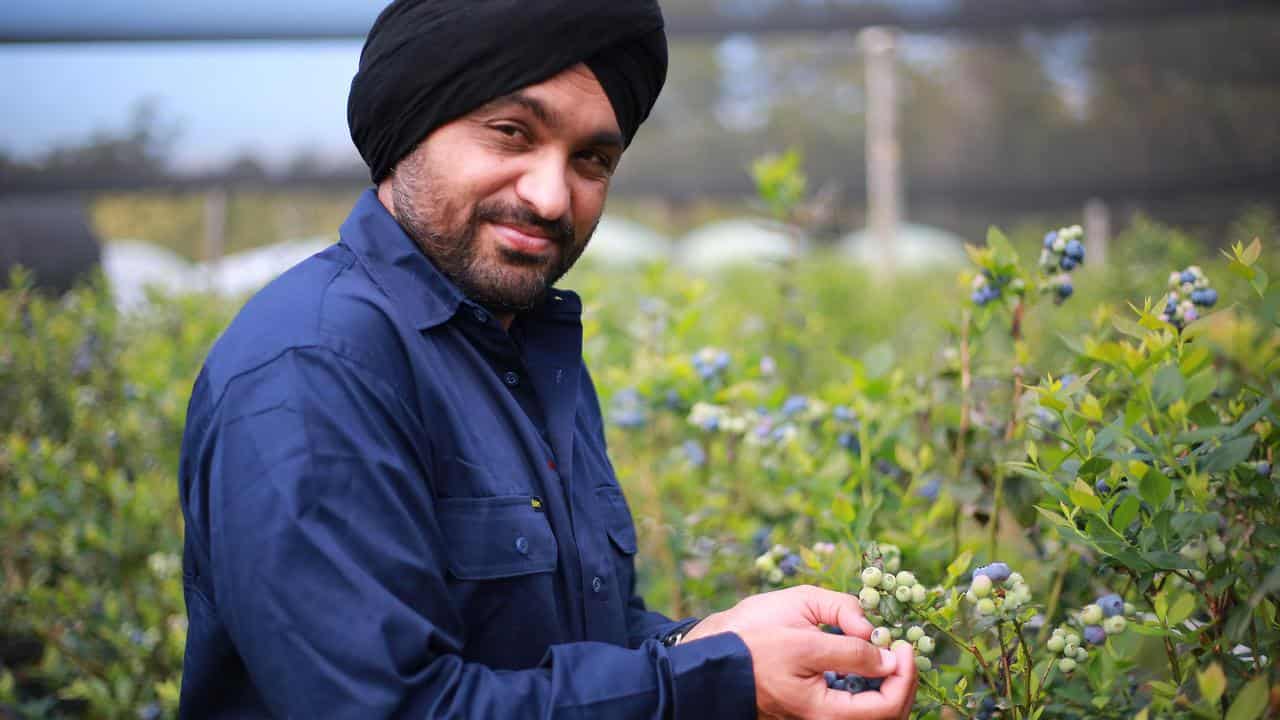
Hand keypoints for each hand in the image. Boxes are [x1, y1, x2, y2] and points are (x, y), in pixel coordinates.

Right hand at [683, 585, 916, 718]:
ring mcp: (822, 714)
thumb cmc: (754, 651)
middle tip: (903, 647)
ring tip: (888, 650)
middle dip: (902, 680)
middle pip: (885, 712)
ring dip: (888, 681)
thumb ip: (849, 651)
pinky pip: (855, 701)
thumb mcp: (804, 643)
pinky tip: (868, 657)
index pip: (888, 706)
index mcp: (826, 712)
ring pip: (872, 709)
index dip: (904, 675)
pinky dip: (871, 681)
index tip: (902, 644)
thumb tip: (888, 657)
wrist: (717, 664)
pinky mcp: (816, 705)